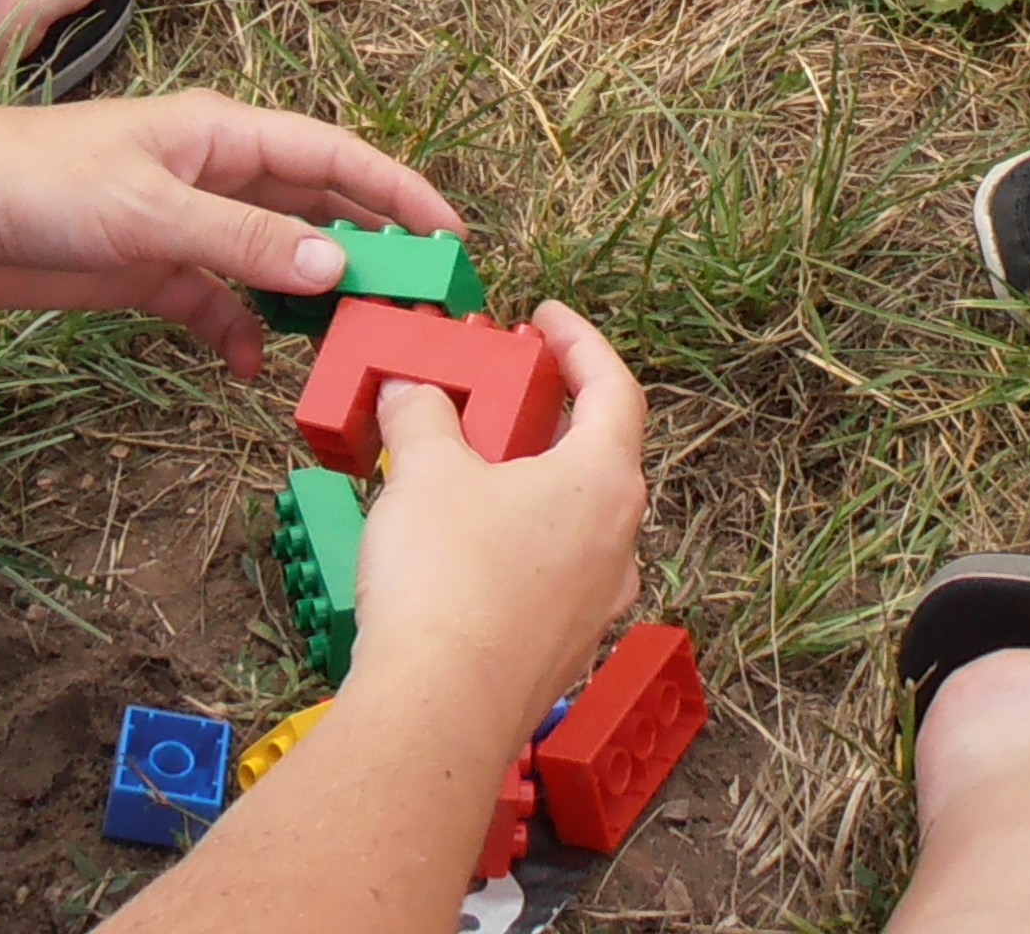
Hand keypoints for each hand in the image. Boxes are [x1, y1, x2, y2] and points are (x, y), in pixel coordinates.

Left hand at [0, 89, 467, 372]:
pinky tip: (256, 367)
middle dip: (368, 251)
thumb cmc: (38, 180)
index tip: (452, 235)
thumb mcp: (151, 211)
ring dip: (310, 297)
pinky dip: (240, 332)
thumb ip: (245, 241)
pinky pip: (215, 302)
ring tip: (358, 344)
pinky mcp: (145, 269)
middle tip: (421, 304)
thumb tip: (338, 268)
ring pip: (270, 260)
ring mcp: (182, 223)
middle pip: (313, 210)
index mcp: (224, 134)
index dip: (397, 192)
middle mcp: (213, 173)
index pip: (334, 157)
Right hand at [349, 306, 648, 742]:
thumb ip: (422, 414)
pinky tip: (457, 546)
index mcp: (604, 483)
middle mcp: (618, 544)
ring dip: (526, 485)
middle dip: (545, 417)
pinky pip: (548, 575)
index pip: (614, 388)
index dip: (580, 342)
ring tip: (464, 470)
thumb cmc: (446, 582)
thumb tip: (411, 391)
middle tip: (500, 392)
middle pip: (596, 456)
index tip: (546, 319)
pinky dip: (514, 543)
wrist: (438, 711)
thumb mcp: (424, 469)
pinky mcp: (562, 650)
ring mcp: (597, 605)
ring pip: (572, 521)